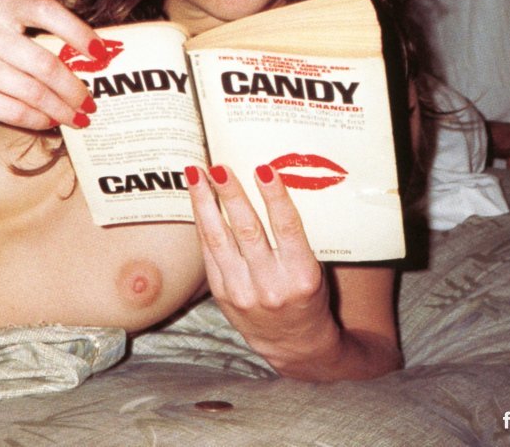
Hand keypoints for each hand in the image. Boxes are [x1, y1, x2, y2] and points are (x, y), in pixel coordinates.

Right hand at [0, 0, 102, 133]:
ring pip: (32, 92)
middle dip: (73, 87)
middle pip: (43, 62)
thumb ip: (39, 37)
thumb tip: (94, 57)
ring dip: (61, 109)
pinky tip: (50, 122)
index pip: (45, 10)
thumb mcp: (4, 33)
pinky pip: (14, 111)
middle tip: (90, 101)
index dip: (77, 31)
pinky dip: (38, 120)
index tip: (100, 53)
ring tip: (77, 117)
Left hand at [186, 163, 339, 371]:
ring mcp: (243, 292)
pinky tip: (197, 202)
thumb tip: (268, 187)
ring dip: (205, 203)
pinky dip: (201, 224)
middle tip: (219, 166)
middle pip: (247, 230)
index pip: (288, 228)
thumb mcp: (313, 268)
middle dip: (231, 194)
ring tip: (196, 175)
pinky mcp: (223, 295)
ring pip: (219, 239)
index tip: (263, 169)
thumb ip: (293, 237)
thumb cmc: (306, 295)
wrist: (293, 343)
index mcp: (302, 275)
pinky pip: (209, 253)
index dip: (274, 196)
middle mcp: (272, 285)